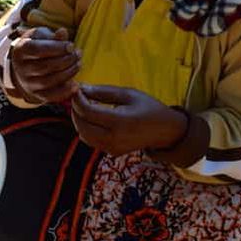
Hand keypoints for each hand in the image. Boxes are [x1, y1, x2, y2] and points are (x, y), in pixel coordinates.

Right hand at [10, 27, 80, 103]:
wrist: (28, 65)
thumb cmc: (38, 45)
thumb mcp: (42, 36)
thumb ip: (53, 36)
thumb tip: (63, 32)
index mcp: (20, 50)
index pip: (37, 49)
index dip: (56, 48)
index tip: (71, 46)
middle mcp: (20, 68)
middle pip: (44, 66)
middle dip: (65, 60)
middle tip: (78, 54)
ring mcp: (27, 83)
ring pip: (48, 81)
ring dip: (68, 73)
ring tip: (78, 63)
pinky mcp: (36, 94)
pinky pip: (50, 96)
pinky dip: (64, 92)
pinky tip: (75, 85)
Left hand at [70, 85, 186, 154]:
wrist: (165, 131)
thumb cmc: (148, 108)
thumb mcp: (128, 94)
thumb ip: (103, 92)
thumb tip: (81, 88)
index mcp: (120, 122)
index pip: (88, 112)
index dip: (78, 99)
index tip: (76, 89)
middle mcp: (114, 138)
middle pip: (81, 125)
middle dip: (75, 110)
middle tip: (77, 97)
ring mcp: (112, 148)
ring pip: (83, 135)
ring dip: (79, 120)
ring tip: (84, 105)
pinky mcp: (112, 152)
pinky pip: (91, 141)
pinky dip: (86, 128)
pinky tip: (91, 116)